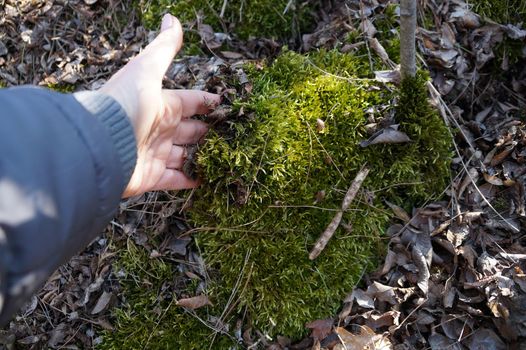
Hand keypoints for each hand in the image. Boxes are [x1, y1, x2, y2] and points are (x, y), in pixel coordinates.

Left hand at [100, 14, 219, 197]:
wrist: (99, 143)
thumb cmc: (124, 103)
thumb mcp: (146, 70)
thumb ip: (163, 48)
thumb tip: (172, 18)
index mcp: (162, 105)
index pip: (191, 102)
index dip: (208, 103)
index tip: (227, 106)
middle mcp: (160, 129)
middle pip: (191, 130)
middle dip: (209, 132)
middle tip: (231, 136)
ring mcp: (156, 154)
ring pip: (186, 156)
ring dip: (202, 157)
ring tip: (224, 159)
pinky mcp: (151, 177)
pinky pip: (175, 180)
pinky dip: (189, 180)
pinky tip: (207, 180)